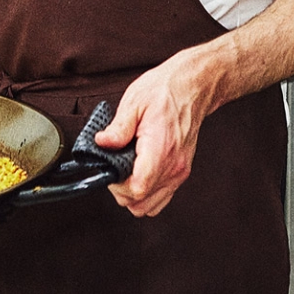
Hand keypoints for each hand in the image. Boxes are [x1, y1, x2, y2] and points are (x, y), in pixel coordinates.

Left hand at [94, 53, 213, 217]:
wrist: (192, 87)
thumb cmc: (164, 91)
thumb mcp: (135, 101)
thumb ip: (118, 127)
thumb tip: (101, 144)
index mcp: (160, 149)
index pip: (137, 188)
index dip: (117, 185)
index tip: (109, 168)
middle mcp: (174, 166)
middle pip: (141, 204)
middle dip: (121, 190)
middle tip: (113, 166)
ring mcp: (180, 172)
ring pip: (151, 207)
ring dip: (133, 194)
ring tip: (125, 169)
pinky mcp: (181, 172)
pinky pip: (161, 197)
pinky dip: (147, 192)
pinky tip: (138, 171)